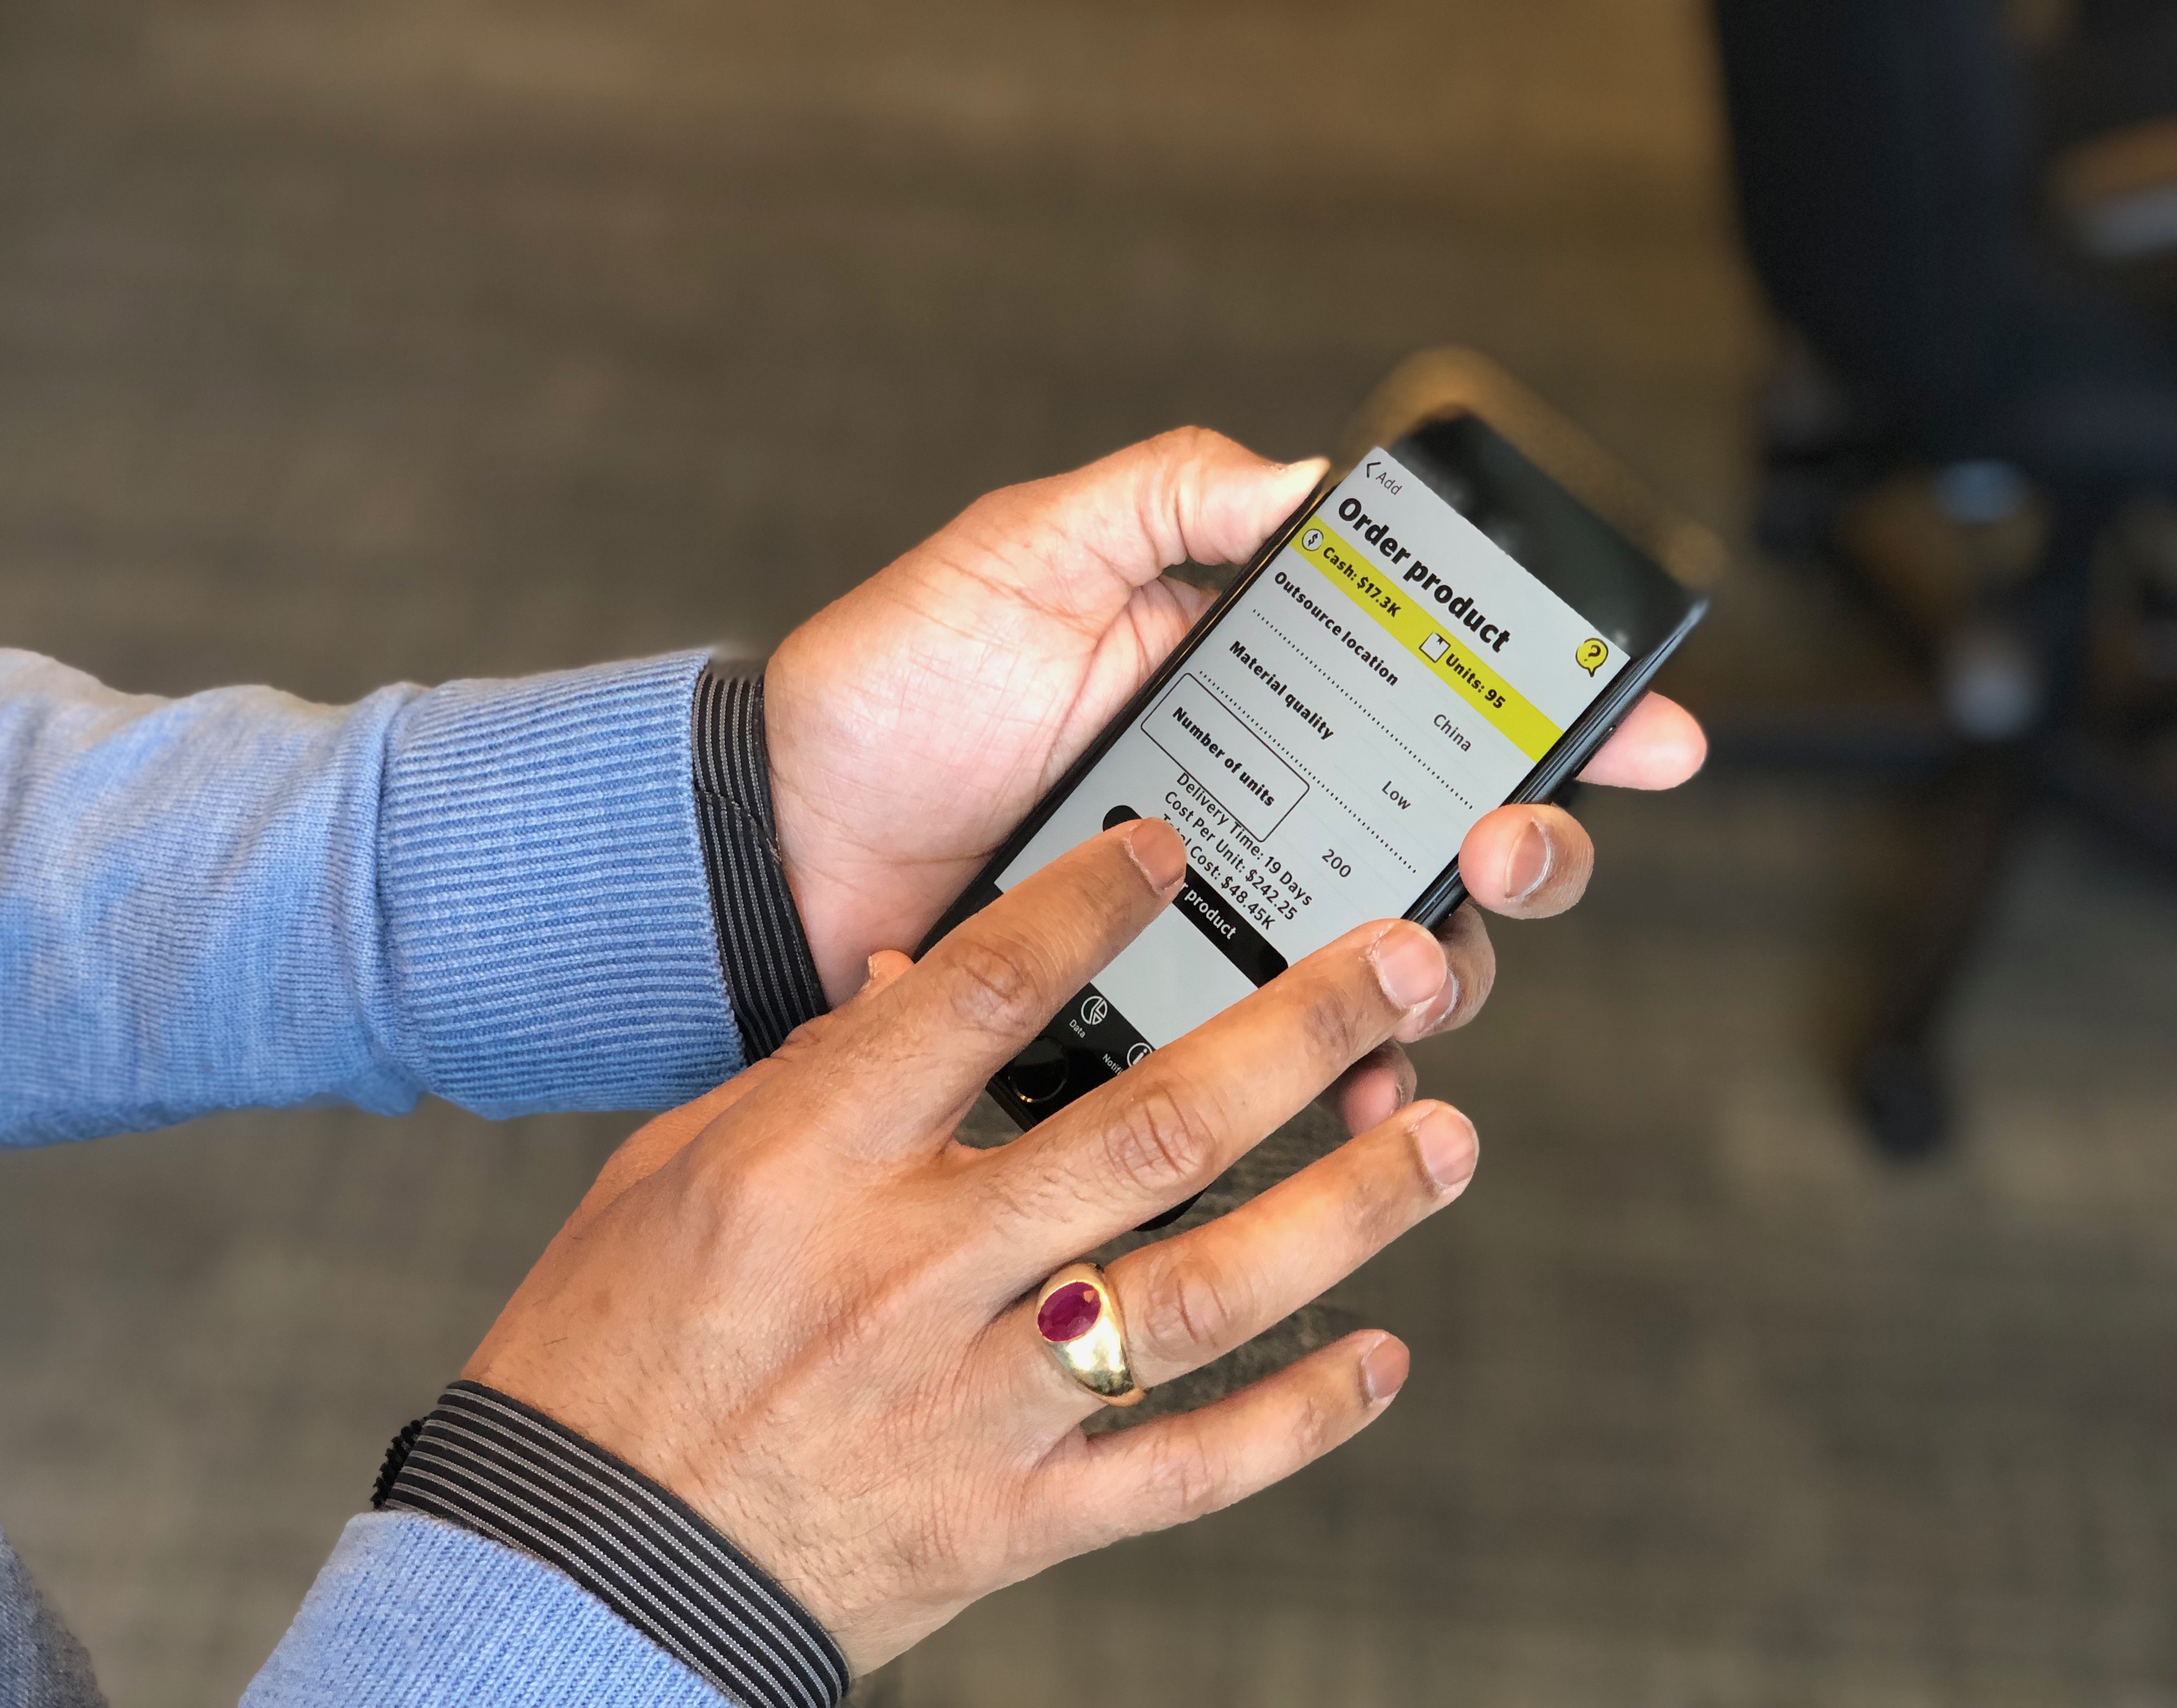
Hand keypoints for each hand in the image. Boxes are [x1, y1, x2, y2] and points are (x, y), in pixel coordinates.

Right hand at [468, 818, 1489, 1672]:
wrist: (578, 1565)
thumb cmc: (615, 1345)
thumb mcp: (679, 1171)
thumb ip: (813, 1078)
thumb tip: (925, 983)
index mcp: (812, 1167)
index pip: (982, 998)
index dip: (1093, 908)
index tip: (1176, 852)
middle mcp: (910, 1275)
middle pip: (1147, 1131)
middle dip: (1300, 1038)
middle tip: (1410, 970)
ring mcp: (974, 1405)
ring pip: (1199, 1295)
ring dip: (1342, 1214)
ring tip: (1443, 1140)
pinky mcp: (1011, 1522)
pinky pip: (1183, 1470)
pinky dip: (1295, 1420)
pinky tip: (1380, 1360)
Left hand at [765, 427, 1706, 1004]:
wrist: (778, 835)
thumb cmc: (894, 682)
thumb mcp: (1029, 549)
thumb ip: (1170, 495)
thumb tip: (1316, 480)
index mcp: (1255, 692)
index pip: (1443, 700)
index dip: (1567, 718)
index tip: (1655, 735)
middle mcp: (1266, 811)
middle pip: (1458, 846)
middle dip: (1528, 850)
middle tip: (1501, 845)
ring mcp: (1223, 924)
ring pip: (1394, 965)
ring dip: (1441, 975)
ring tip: (1419, 973)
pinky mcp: (1163, 1014)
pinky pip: (1282, 1066)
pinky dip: (1333, 1084)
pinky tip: (1348, 1098)